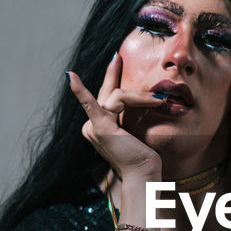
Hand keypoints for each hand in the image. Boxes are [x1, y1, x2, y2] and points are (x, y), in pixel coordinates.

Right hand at [67, 55, 164, 181]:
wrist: (144, 175)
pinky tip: (71, 77)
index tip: (117, 63)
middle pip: (110, 94)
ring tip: (160, 101)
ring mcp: (93, 126)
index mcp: (99, 127)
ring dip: (140, 97)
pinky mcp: (100, 127)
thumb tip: (150, 96)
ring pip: (118, 96)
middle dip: (115, 75)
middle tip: (118, 56)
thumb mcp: (138, 129)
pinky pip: (92, 104)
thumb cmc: (145, 157)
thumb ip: (134, 113)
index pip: (107, 98)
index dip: (112, 80)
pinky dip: (81, 91)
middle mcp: (92, 126)